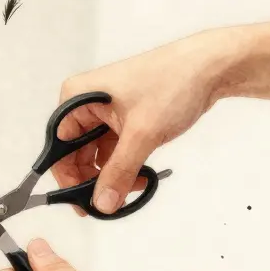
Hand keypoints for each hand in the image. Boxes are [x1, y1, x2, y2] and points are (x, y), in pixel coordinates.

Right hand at [52, 30, 243, 214]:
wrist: (210, 68)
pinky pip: (115, 150)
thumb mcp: (142, 133)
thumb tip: (102, 203)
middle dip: (95, 179)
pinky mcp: (125, 119)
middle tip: (111, 201)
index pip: (59, 147)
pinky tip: (141, 176)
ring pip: (98, 155)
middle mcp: (87, 103)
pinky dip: (125, 167)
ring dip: (114, 175)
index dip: (68, 177)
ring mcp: (107, 112)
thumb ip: (119, 172)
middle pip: (77, 154)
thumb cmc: (173, 82)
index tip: (81, 202)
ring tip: (135, 186)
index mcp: (78, 97)